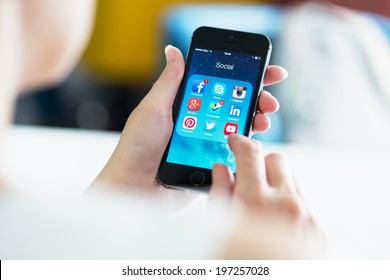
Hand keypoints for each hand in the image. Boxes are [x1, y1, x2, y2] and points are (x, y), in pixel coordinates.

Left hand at [90, 46, 287, 209]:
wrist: (135, 186)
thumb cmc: (137, 146)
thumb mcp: (154, 107)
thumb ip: (170, 81)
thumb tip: (173, 50)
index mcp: (187, 105)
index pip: (220, 86)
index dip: (244, 77)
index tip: (266, 71)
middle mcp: (200, 122)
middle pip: (235, 106)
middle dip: (257, 99)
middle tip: (268, 100)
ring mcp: (208, 143)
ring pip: (239, 128)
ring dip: (256, 120)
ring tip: (262, 119)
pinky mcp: (211, 163)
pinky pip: (234, 153)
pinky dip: (247, 145)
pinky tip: (253, 140)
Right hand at [210, 135, 324, 258]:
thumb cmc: (242, 262)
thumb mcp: (221, 228)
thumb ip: (219, 192)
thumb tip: (220, 168)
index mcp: (255, 201)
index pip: (249, 153)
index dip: (239, 141)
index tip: (234, 140)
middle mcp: (285, 203)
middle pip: (276, 158)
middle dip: (260, 163)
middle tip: (249, 177)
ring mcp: (305, 215)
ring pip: (292, 178)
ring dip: (276, 183)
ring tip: (262, 204)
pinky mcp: (318, 226)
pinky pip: (303, 200)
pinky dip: (289, 202)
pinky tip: (277, 221)